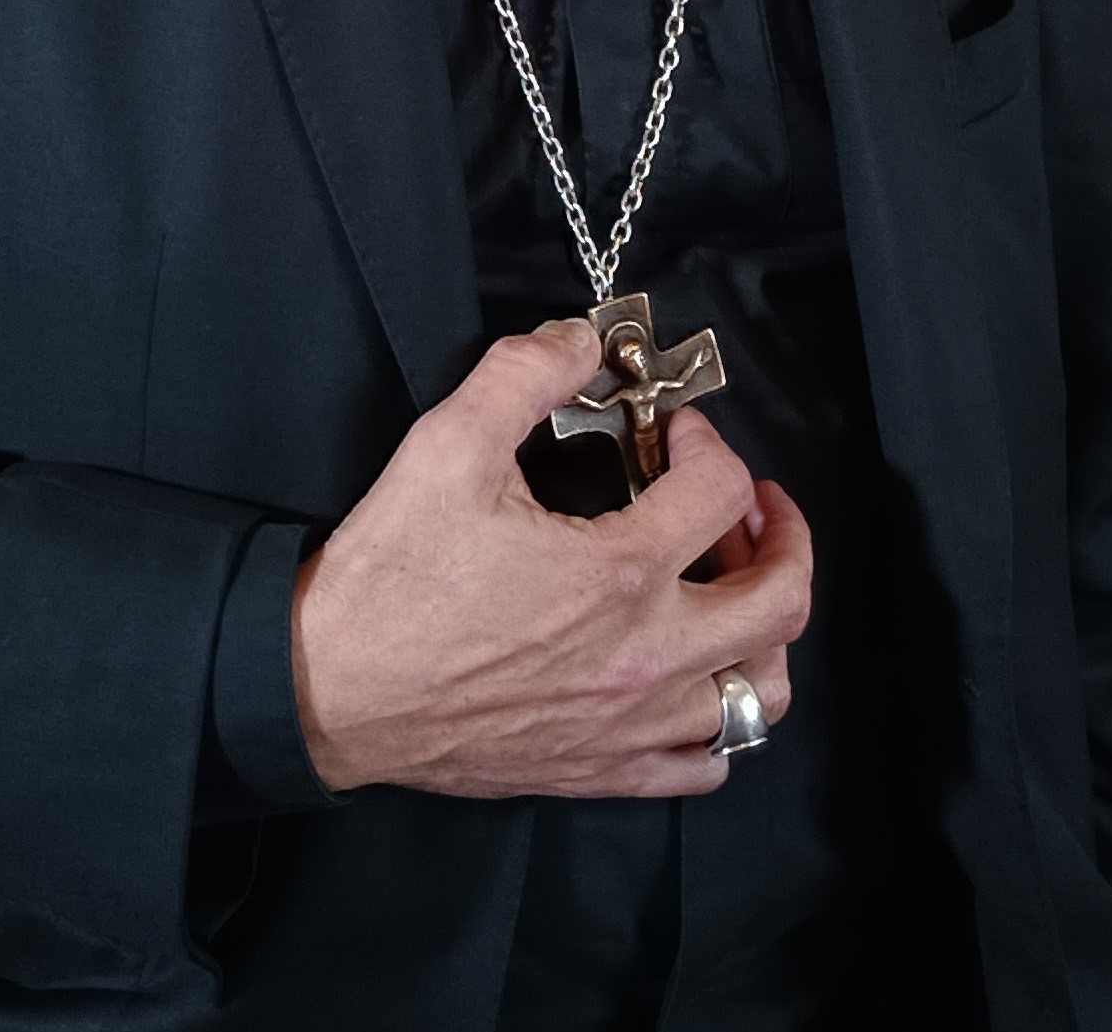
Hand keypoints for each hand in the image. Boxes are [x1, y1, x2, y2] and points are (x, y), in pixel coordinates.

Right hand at [288, 319, 812, 798]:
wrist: (329, 690)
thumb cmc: (389, 578)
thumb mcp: (447, 446)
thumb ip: (523, 374)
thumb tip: (580, 341)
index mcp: (618, 572)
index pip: (721, 490)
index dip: (707, 441)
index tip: (674, 432)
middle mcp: (645, 655)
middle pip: (780, 599)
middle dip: (782, 534)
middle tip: (750, 504)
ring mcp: (631, 723)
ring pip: (762, 693)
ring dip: (766, 632)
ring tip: (732, 590)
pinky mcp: (603, 770)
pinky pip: (706, 764)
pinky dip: (721, 720)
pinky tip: (692, 678)